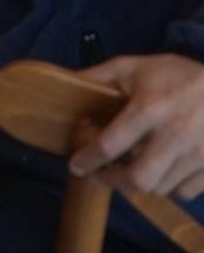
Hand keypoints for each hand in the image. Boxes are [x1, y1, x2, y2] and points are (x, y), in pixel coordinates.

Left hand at [69, 53, 203, 199]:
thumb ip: (99, 76)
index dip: (87, 159)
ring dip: (139, 183)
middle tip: (99, 175)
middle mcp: (173, 135)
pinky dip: (169, 186)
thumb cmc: (179, 75)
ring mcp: (197, 154)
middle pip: (138, 178)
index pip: (110, 145)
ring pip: (160, 187)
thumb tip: (67, 82)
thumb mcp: (135, 66)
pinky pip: (184, 191)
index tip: (75, 165)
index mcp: (149, 109)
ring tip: (127, 169)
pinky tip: (160, 171)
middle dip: (112, 181)